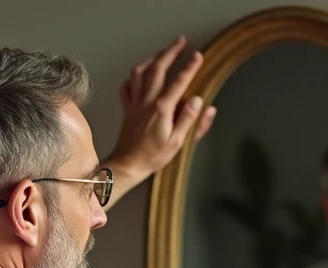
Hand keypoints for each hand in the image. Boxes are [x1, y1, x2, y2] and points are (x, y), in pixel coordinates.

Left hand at [105, 36, 217, 194]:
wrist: (128, 164)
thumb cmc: (153, 157)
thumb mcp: (178, 142)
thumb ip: (190, 120)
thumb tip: (201, 102)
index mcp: (162, 108)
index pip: (179, 82)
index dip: (190, 67)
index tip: (198, 56)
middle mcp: (147, 101)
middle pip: (158, 68)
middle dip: (170, 52)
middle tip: (180, 42)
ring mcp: (135, 103)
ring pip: (140, 72)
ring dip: (152, 59)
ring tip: (161, 53)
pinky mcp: (128, 109)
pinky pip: (127, 87)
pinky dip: (133, 77)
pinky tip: (138, 75)